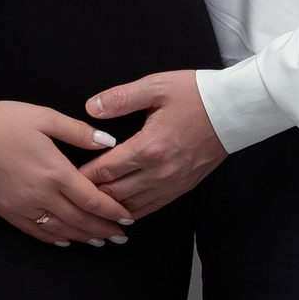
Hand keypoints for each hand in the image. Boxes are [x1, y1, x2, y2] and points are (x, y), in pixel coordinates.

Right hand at [0, 71, 133, 246]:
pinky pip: (35, 232)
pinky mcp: (5, 211)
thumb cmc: (2, 120)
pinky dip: (55, 238)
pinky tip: (66, 240)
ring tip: (100, 241)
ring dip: (83, 237)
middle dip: (104, 230)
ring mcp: (22, 207)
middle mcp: (41, 194)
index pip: (92, 199)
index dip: (113, 211)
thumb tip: (108, 142)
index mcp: (55, 171)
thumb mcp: (44, 117)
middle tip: (121, 237)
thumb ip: (78, 132)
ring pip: (60, 230)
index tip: (128, 218)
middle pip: (80, 220)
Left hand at [80, 71, 226, 218]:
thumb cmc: (196, 95)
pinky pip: (151, 208)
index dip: (82, 176)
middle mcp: (160, 172)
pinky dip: (131, 212)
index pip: (105, 170)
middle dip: (89, 195)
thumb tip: (92, 107)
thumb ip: (121, 98)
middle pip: (114, 194)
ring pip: (131, 207)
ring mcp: (172, 183)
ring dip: (108, 209)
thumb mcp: (156, 86)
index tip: (65, 175)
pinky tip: (117, 213)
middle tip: (69, 194)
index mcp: (149, 147)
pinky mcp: (182, 188)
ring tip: (88, 208)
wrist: (233, 111)